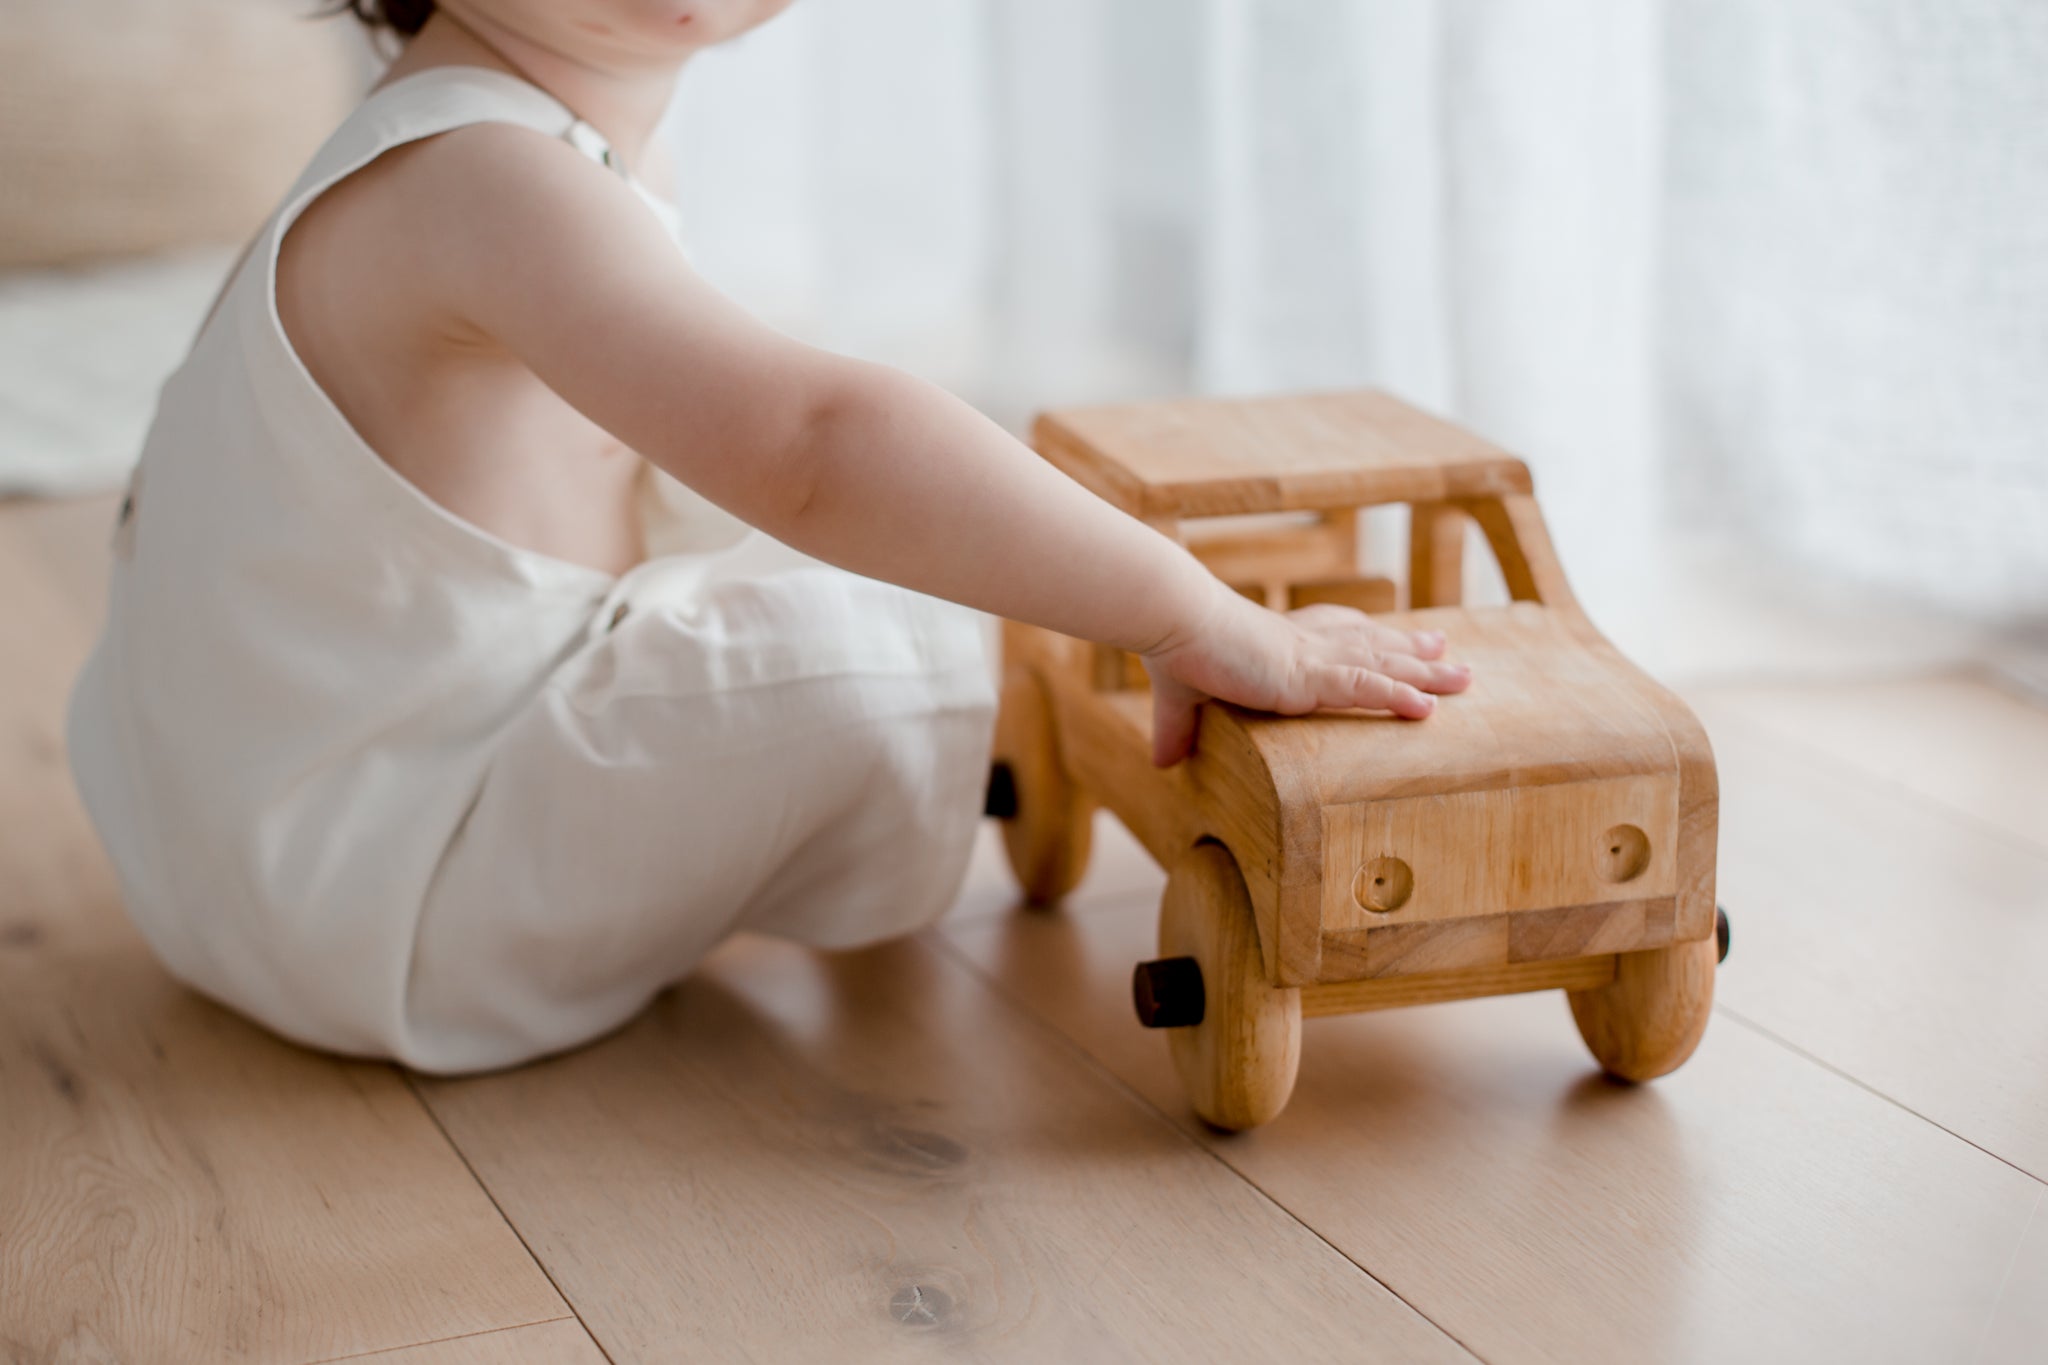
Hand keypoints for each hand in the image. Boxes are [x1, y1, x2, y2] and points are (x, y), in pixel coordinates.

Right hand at [1140, 594, 1473, 766]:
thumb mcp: (1180, 696)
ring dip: (1426, 674)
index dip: (1373, 639)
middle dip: (1414, 652)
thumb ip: (1177, 729)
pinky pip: (1365, 688)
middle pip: (1375, 646)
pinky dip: (1398, 696)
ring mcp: (1313, 659)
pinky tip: (1429, 709)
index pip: (1339, 637)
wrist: (1175, 621)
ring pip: (1383, 666)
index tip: (1402, 639)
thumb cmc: (1175, 647)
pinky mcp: (1308, 676)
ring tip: (1465, 679)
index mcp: (1283, 643)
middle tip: (1450, 653)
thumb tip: (1161, 762)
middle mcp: (1308, 645)